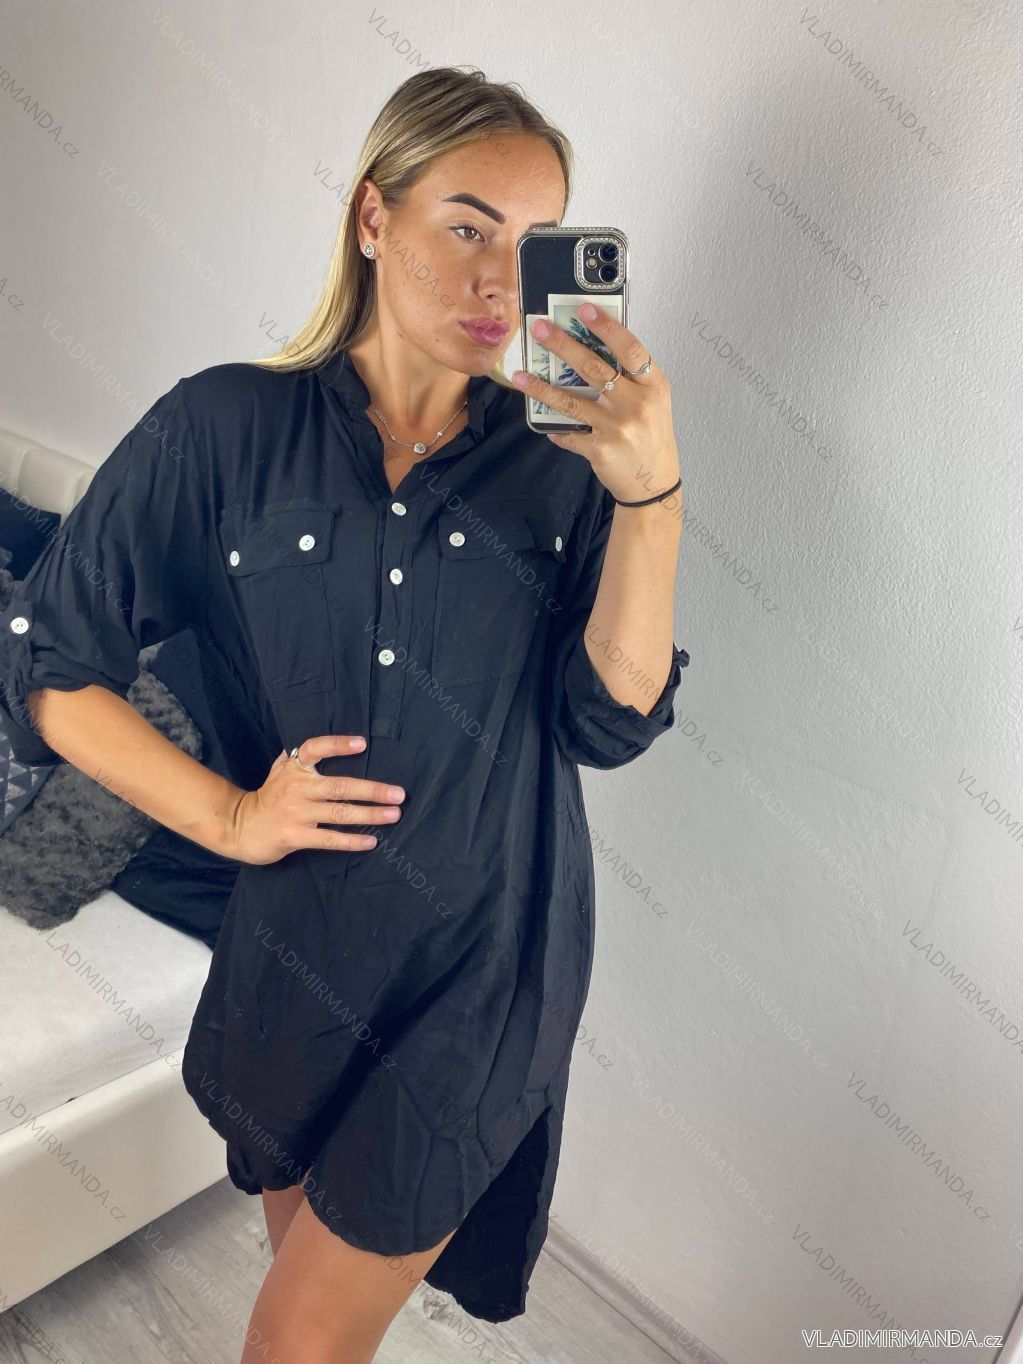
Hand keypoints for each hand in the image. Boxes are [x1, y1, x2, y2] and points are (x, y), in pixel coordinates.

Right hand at [225, 733, 405, 864]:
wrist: (240, 827)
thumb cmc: (268, 796)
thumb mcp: (278, 769)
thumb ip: (299, 757)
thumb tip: (323, 743)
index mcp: (295, 768)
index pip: (316, 749)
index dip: (338, 745)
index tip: (362, 744)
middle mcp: (297, 788)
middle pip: (340, 786)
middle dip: (372, 789)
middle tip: (398, 794)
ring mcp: (296, 813)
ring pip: (339, 813)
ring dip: (369, 814)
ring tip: (393, 814)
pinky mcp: (294, 836)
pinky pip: (328, 839)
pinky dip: (351, 840)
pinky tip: (370, 841)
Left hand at [510, 302, 680, 505]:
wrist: (655, 482)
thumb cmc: (652, 435)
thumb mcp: (653, 401)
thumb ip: (631, 378)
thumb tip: (592, 347)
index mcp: (652, 386)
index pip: (630, 349)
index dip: (607, 327)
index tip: (584, 309)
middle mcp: (635, 404)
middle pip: (594, 368)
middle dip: (562, 346)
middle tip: (539, 329)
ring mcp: (617, 427)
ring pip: (571, 401)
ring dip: (541, 388)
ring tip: (520, 376)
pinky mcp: (600, 449)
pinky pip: (569, 434)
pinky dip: (556, 430)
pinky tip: (544, 426)